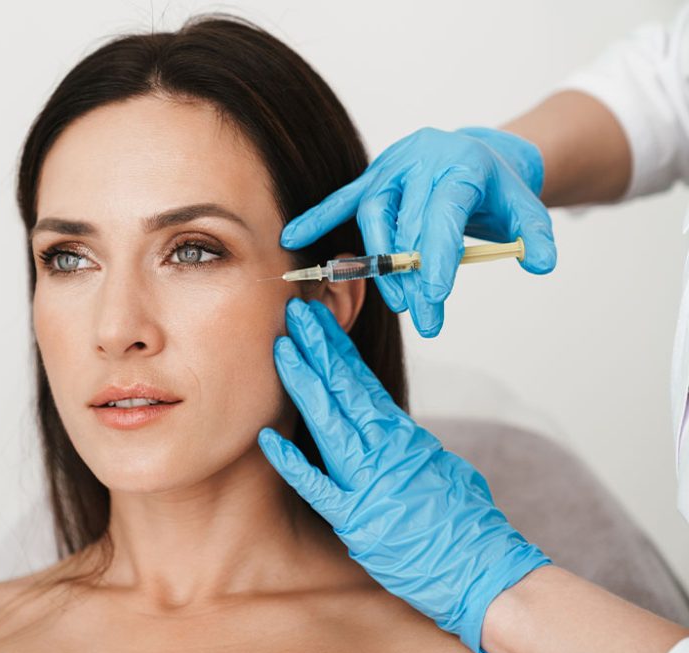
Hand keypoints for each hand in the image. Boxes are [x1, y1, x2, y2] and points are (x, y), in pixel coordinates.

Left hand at [258, 298, 550, 652]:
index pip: (362, 382)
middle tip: (294, 311)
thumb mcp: (442, 469)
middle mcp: (384, 449)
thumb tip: (394, 431)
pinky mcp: (355, 519)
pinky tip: (267, 437)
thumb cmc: (468, 525)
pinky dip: (291, 461)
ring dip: (303, 382)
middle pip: (343, 388)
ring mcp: (368, 481)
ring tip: (282, 347)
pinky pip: (316, 486)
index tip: (320, 320)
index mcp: (403, 436)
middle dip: (316, 347)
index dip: (337, 348)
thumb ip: (411, 447)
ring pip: (329, 420)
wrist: (486, 570)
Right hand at [280, 127, 556, 336]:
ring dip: (380, 261)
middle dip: (412, 273)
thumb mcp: (525, 207)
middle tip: (423, 314)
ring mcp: (392, 167)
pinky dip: (318, 217)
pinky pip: (342, 199)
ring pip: (374, 213)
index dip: (436, 255)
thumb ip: (537, 235)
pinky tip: (294, 236)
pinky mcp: (372, 178)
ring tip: (398, 300)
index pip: (443, 214)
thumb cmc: (497, 189)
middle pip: (408, 222)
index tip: (434, 295)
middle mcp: (422, 162)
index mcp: (461, 166)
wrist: (477, 154)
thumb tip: (542, 264)